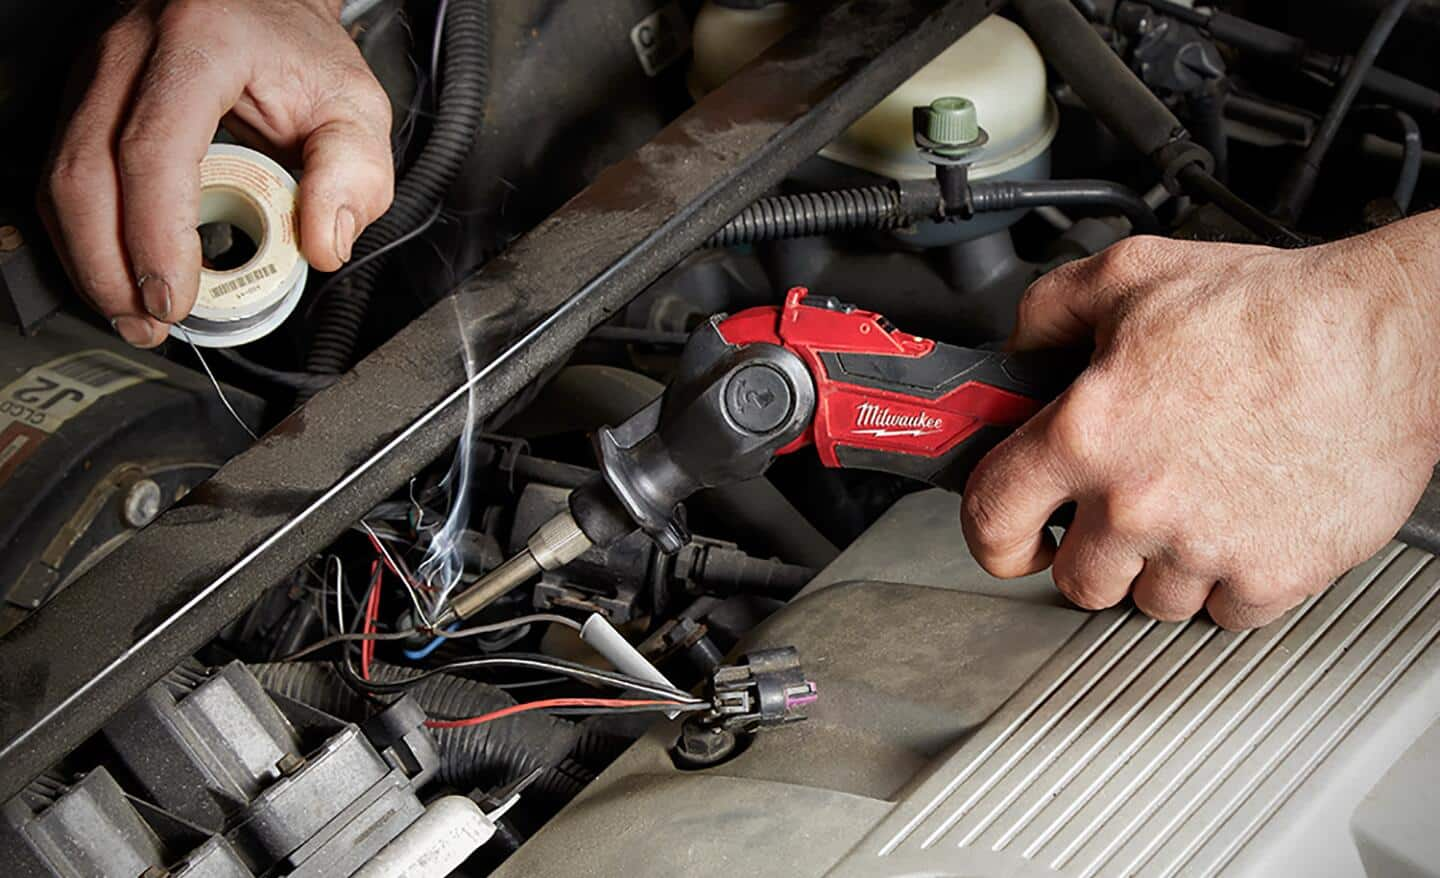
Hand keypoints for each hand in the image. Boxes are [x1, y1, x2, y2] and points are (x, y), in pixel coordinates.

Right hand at [41, 0, 393, 346]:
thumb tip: (324, 244)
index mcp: (202, 45)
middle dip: (109, 264)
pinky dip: (85, 235)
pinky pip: (66, 174)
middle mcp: (132, 50)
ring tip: (132, 313)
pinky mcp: (85, 97)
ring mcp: (97, 70)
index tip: (176, 295)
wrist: (268, 10)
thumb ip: (355, 176)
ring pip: (60, 175)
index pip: (154, 150)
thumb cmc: (304, 56)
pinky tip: (117, 275)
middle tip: (148, 322)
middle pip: (85, 169)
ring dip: (88, 258)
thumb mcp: (355, 110)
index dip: (156, 236)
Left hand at [961, 217, 1439, 628]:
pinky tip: (1241, 526)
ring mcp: (1206, 547)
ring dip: (1160, 567)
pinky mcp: (1274, 576)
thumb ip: (1050, 311)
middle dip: (1089, 552)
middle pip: (1075, 579)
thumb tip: (1017, 347)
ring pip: (1150, 601)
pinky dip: (1229, 583)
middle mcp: (1138, 501)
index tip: (1008, 540)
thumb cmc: (1272, 310)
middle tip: (1117, 514)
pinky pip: (1224, 613)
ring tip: (1193, 506)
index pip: (992, 519)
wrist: (1388, 338)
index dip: (991, 536)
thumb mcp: (1133, 274)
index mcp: (1089, 433)